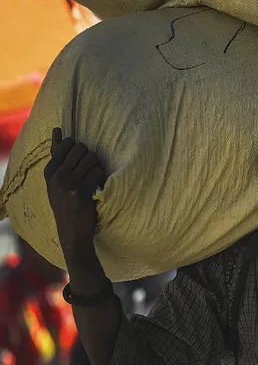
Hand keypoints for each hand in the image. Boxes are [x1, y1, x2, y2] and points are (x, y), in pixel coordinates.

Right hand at [44, 128, 105, 252]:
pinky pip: (97, 172)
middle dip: (90, 156)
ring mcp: (67, 183)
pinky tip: (98, 187)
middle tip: (90, 171)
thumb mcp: (57, 182)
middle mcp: (56, 176)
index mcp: (49, 172)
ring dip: (97, 167)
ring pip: (91, 159)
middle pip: (80, 149)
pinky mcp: (80, 191)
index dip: (77, 149)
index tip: (81, 160)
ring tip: (94, 179)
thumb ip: (59, 158)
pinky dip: (102, 177)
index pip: (64, 146)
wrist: (72, 233)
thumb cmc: (68, 204)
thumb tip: (58, 130)